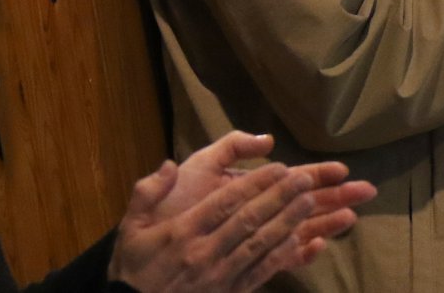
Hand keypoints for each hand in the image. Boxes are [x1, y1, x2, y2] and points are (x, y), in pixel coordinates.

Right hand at [107, 131, 374, 292]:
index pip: (226, 204)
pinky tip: (306, 243)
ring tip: (312, 202)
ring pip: (261, 246)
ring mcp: (220, 276)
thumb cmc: (134, 265)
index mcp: (184, 232)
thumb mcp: (131, 226)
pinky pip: (261, 273)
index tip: (279, 167)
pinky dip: (285, 257)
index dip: (255, 185)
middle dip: (281, 198)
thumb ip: (147, 192)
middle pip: (250, 221)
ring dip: (289, 222)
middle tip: (307, 178)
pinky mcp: (230, 292)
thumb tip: (168, 164)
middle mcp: (205, 253)